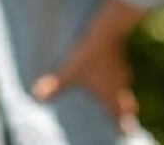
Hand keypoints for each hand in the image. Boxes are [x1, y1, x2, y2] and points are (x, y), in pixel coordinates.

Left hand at [31, 0, 144, 133]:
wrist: (106, 30)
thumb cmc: (88, 55)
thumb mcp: (69, 71)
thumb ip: (55, 85)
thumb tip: (36, 97)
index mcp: (110, 94)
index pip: (120, 115)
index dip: (124, 125)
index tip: (127, 132)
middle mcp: (119, 84)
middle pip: (126, 103)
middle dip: (124, 112)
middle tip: (124, 117)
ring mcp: (121, 70)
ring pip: (123, 87)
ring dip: (119, 95)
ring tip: (113, 98)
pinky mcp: (119, 57)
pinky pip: (120, 73)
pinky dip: (115, 79)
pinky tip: (106, 73)